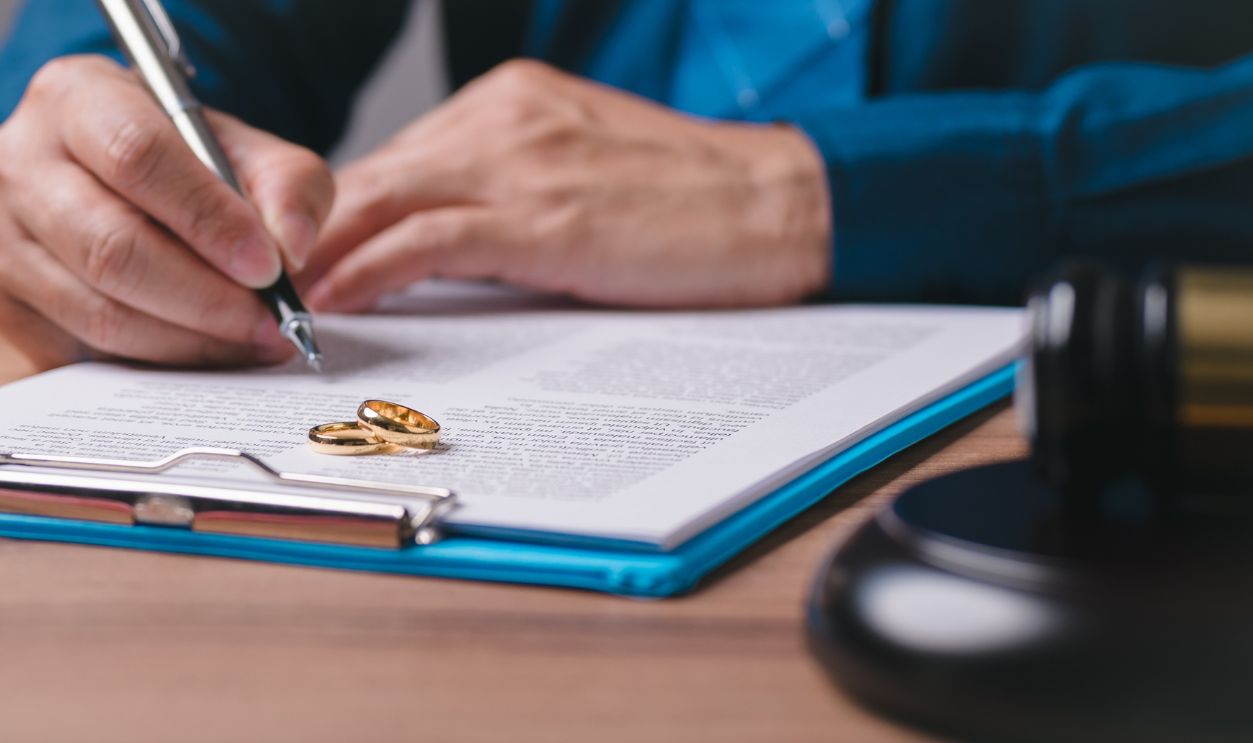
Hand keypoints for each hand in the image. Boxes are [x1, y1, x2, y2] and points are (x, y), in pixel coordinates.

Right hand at [0, 55, 333, 370]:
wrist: (123, 182)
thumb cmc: (187, 161)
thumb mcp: (249, 150)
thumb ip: (288, 186)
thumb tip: (293, 250)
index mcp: (81, 100)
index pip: (139, 157)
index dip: (209, 219)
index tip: (268, 266)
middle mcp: (25, 164)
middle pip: (113, 248)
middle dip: (207, 299)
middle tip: (270, 321)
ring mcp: (5, 240)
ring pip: (100, 312)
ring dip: (192, 341)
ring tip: (255, 341)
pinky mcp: (12, 304)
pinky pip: (88, 352)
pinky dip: (162, 361)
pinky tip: (213, 353)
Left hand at [304, 60, 831, 310]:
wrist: (776, 203)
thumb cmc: (690, 199)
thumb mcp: (584, 170)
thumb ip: (511, 188)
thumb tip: (443, 240)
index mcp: (514, 104)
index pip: (401, 155)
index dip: (343, 207)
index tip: (307, 249)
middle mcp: (505, 121)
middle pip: (376, 172)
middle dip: (314, 229)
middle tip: (270, 278)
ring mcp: (522, 165)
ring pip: (384, 199)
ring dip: (325, 251)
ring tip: (283, 297)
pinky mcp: (542, 218)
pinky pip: (426, 241)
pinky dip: (370, 270)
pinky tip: (337, 300)